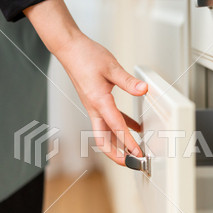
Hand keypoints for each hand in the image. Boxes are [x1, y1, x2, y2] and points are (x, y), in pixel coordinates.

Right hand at [56, 34, 146, 164]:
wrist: (70, 49)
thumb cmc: (85, 56)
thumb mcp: (111, 67)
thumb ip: (128, 81)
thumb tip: (143, 89)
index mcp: (98, 101)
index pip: (116, 127)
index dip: (128, 143)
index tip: (138, 154)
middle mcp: (94, 108)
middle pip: (104, 140)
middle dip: (118, 154)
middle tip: (132, 163)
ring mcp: (94, 107)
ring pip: (106, 133)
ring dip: (119, 144)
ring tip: (133, 152)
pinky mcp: (96, 103)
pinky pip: (109, 121)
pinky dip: (121, 127)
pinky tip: (134, 128)